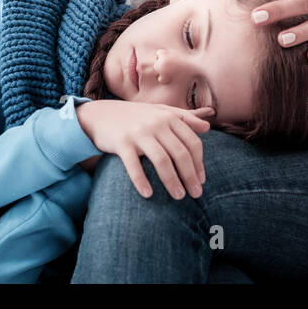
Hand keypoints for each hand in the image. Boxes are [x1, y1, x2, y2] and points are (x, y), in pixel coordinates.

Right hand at [75, 100, 214, 199]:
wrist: (100, 114)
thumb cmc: (134, 116)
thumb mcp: (159, 112)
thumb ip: (183, 118)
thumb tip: (207, 127)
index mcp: (168, 117)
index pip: (192, 142)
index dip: (199, 163)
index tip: (201, 180)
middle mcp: (155, 123)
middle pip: (180, 153)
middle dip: (190, 176)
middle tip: (196, 194)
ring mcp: (138, 132)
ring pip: (162, 160)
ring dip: (172, 181)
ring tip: (179, 197)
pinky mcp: (121, 142)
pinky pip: (134, 165)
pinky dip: (141, 181)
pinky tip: (148, 195)